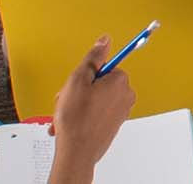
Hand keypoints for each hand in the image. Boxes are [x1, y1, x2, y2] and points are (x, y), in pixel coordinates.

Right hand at [47, 37, 138, 183]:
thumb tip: (105, 40)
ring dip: (78, 102)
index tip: (79, 82)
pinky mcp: (114, 123)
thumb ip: (93, 57)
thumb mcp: (78, 78)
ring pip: (96, 97)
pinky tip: (71, 121)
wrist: (77, 151)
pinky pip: (97, 111)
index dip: (86, 73)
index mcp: (120, 80)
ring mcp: (121, 111)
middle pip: (99, 82)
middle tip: (67, 99)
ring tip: (66, 113)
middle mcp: (126, 95)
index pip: (104, 65)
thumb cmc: (76, 118)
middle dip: (80, 89)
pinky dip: (84, 114)